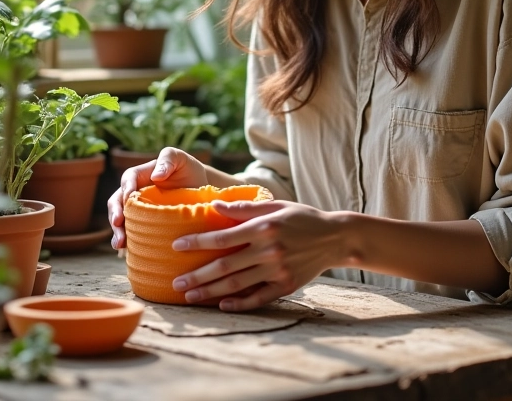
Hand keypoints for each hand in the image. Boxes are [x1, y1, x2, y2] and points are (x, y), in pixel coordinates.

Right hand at [107, 147, 207, 249]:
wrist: (200, 192)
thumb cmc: (188, 170)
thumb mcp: (180, 159)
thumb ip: (168, 159)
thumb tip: (155, 176)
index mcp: (141, 175)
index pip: (128, 178)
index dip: (126, 188)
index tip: (128, 199)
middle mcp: (135, 193)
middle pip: (117, 201)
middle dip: (115, 213)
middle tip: (118, 224)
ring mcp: (138, 211)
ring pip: (121, 220)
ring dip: (117, 231)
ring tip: (120, 244)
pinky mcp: (144, 225)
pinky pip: (132, 233)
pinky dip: (127, 243)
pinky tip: (126, 252)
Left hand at [171, 200, 345, 310]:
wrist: (334, 237)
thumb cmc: (301, 218)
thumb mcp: (275, 206)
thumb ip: (244, 208)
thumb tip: (214, 205)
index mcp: (264, 227)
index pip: (223, 237)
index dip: (198, 242)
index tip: (177, 245)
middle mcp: (269, 250)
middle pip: (225, 266)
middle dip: (198, 275)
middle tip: (176, 282)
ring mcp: (277, 270)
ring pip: (237, 284)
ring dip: (211, 292)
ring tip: (190, 296)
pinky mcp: (286, 286)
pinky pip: (258, 298)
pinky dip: (240, 304)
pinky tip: (222, 305)